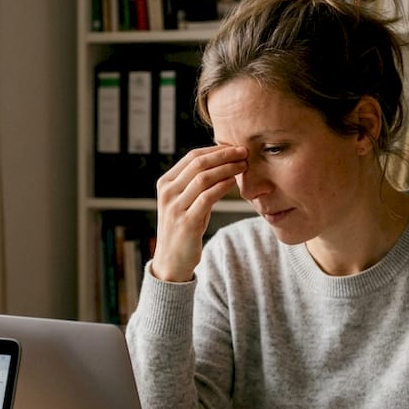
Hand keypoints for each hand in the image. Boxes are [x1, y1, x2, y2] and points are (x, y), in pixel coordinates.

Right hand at [149, 145, 246, 281]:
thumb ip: (196, 184)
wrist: (171, 261)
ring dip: (227, 168)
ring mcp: (175, 207)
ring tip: (243, 165)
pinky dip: (223, 186)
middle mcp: (167, 193)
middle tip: (243, 152)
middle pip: (198, 164)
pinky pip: (207, 198)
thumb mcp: (185, 202)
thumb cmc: (182, 229)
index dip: (215, 149)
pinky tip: (234, 182)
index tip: (234, 147)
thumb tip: (222, 161)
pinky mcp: (186, 222)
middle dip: (224, 155)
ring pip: (203, 178)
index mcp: (165, 183)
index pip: (192, 157)